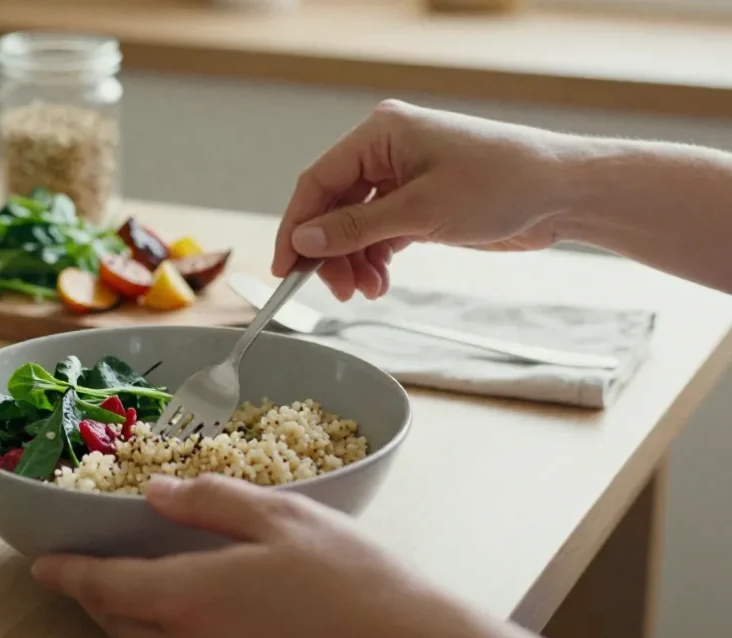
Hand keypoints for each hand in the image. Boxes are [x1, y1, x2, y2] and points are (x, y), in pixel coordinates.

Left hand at [30, 475, 463, 637]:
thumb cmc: (353, 580)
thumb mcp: (282, 518)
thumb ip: (211, 502)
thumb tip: (157, 494)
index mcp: (189, 598)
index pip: (104, 587)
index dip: (68, 575)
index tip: (42, 566)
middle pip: (120, 625)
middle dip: (96, 599)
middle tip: (87, 574)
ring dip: (136, 620)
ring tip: (142, 589)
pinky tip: (210, 619)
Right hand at [273, 100, 579, 300]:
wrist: (564, 193)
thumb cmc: (504, 183)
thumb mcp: (422, 211)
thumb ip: (357, 228)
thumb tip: (305, 240)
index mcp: (381, 133)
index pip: (318, 181)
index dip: (296, 226)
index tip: (285, 267)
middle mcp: (387, 151)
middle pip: (333, 206)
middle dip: (329, 252)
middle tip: (334, 290)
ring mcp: (404, 178)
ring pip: (355, 226)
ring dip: (353, 262)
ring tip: (364, 291)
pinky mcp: (420, 203)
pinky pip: (380, 234)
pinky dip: (375, 260)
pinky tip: (379, 283)